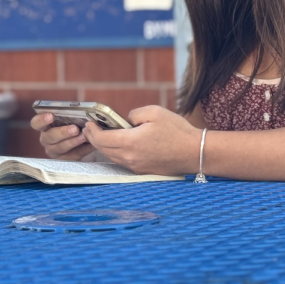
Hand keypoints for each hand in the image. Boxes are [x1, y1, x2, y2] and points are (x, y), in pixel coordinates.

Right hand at [31, 112, 97, 160]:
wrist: (78, 143)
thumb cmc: (71, 126)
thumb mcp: (68, 120)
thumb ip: (70, 115)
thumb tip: (80, 110)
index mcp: (44, 127)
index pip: (36, 123)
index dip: (41, 120)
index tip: (50, 116)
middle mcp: (46, 139)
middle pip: (50, 137)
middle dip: (63, 132)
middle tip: (75, 129)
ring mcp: (53, 151)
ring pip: (61, 148)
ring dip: (73, 142)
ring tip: (84, 137)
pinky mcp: (64, 160)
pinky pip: (73, 156)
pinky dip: (83, 150)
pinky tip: (91, 145)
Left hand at [83, 105, 200, 175]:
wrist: (195, 152)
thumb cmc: (177, 131)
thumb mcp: (154, 112)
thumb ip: (133, 114)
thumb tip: (125, 121)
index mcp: (131, 143)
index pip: (102, 139)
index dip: (92, 131)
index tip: (89, 123)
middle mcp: (130, 158)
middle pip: (104, 150)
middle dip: (93, 139)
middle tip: (89, 129)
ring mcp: (136, 167)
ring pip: (112, 157)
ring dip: (103, 147)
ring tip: (100, 136)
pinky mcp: (143, 171)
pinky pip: (123, 162)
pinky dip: (115, 153)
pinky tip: (116, 145)